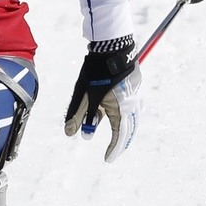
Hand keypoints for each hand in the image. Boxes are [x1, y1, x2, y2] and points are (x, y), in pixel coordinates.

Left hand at [64, 37, 140, 161]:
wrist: (112, 46)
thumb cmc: (97, 71)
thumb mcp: (84, 95)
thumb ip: (78, 115)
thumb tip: (69, 134)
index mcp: (123, 109)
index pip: (121, 136)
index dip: (114, 149)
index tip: (107, 159)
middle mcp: (134, 105)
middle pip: (128, 129)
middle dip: (118, 141)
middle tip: (109, 151)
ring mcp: (136, 96)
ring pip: (128, 118)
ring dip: (117, 127)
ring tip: (101, 130)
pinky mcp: (134, 87)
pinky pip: (128, 108)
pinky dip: (118, 115)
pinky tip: (103, 111)